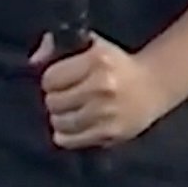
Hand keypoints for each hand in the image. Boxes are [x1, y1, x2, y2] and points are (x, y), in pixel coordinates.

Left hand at [37, 34, 179, 149]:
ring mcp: (107, 112)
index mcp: (98, 60)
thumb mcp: (91, 46)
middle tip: (67, 97)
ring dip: (60, 118)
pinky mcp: (110, 133)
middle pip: (52, 102)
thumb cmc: (115, 65)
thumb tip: (33, 60)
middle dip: (55, 99)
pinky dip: (66, 134)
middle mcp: (103, 86)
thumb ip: (57, 47)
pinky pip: (69, 140)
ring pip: (58, 123)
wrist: (153, 85)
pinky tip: (75, 126)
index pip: (50, 79)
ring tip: (72, 111)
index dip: (52, 81)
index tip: (61, 82)